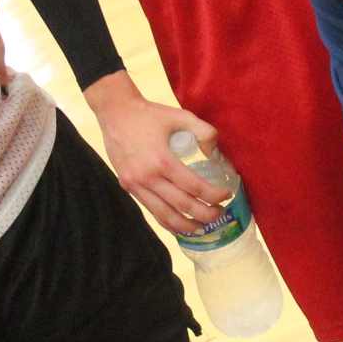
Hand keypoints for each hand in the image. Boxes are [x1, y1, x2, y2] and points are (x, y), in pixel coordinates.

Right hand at [85, 73, 227, 233]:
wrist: (116, 112)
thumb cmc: (150, 114)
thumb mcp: (181, 116)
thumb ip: (204, 132)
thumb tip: (215, 155)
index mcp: (163, 160)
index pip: (194, 187)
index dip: (214, 195)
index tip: (226, 195)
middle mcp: (148, 177)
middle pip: (182, 205)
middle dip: (206, 214)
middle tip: (220, 213)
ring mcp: (135, 185)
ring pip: (164, 215)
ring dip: (186, 226)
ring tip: (202, 228)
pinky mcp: (128, 187)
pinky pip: (151, 210)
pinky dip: (167, 222)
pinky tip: (179, 225)